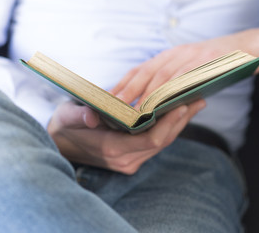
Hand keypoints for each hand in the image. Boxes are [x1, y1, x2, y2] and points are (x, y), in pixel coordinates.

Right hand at [47, 100, 205, 174]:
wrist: (60, 144)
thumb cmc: (65, 126)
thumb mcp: (68, 117)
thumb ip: (80, 117)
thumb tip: (92, 116)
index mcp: (112, 149)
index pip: (149, 140)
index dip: (168, 123)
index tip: (183, 104)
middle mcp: (126, 159)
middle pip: (162, 141)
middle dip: (180, 120)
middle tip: (198, 98)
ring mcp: (131, 160)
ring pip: (162, 142)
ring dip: (179, 123)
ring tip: (196, 101)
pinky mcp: (133, 156)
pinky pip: (156, 141)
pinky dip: (169, 126)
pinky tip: (180, 111)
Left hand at [110, 27, 258, 105]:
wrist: (245, 50)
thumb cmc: (215, 64)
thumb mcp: (190, 68)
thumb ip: (172, 81)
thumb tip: (152, 103)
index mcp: (169, 56)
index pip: (140, 69)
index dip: (122, 84)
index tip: (108, 100)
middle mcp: (176, 54)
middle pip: (146, 72)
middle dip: (127, 90)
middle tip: (113, 108)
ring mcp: (192, 57)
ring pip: (164, 75)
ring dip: (147, 94)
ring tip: (134, 112)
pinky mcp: (207, 62)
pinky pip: (187, 77)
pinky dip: (174, 91)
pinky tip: (164, 104)